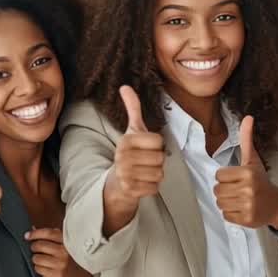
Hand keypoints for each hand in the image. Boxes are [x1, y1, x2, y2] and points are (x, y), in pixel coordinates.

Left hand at [25, 227, 94, 276]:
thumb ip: (50, 236)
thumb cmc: (70, 259)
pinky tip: (45, 268)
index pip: (48, 233)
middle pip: (39, 245)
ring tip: (43, 260)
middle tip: (36, 250)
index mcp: (66, 241)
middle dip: (34, 247)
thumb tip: (32, 228)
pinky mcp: (57, 274)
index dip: (35, 233)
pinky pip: (38, 269)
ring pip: (36, 258)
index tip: (27, 235)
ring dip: (36, 259)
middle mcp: (64, 251)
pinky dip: (39, 268)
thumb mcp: (64, 244)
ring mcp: (61, 263)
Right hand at [104, 86, 165, 210]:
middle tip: (145, 162)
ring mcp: (124, 174)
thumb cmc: (131, 152)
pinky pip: (154, 188)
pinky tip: (141, 184)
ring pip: (159, 174)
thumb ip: (133, 108)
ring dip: (156, 175)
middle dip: (158, 162)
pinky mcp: (129, 190)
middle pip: (160, 158)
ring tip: (144, 172)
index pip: (159, 142)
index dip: (158, 146)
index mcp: (126, 140)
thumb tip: (125, 86)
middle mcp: (122, 156)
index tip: (146, 148)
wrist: (117, 181)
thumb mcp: (133, 130)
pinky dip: (152, 187)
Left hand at [214, 117, 277, 228]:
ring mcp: (247, 205)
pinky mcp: (246, 219)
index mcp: (247, 173)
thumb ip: (247, 139)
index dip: (225, 177)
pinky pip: (226, 215)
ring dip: (227, 202)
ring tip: (239, 199)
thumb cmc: (261, 181)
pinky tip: (242, 208)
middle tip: (237, 190)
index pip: (218, 175)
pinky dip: (231, 213)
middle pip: (217, 190)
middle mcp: (248, 189)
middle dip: (225, 190)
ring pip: (220, 203)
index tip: (237, 179)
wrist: (276, 205)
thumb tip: (247, 117)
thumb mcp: (254, 160)